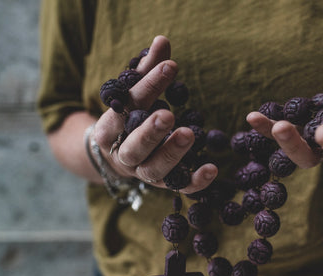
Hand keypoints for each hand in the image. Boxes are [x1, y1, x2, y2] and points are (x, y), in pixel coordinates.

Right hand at [92, 35, 217, 193]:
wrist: (113, 156)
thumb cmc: (127, 118)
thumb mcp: (133, 95)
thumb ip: (146, 72)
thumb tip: (163, 40)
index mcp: (109, 128)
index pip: (127, 107)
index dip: (147, 86)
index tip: (171, 65)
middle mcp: (123, 155)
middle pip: (133, 147)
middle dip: (150, 132)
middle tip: (168, 115)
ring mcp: (142, 173)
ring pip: (153, 170)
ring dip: (171, 154)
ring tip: (190, 134)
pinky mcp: (163, 185)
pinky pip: (179, 187)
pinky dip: (195, 182)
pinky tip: (212, 168)